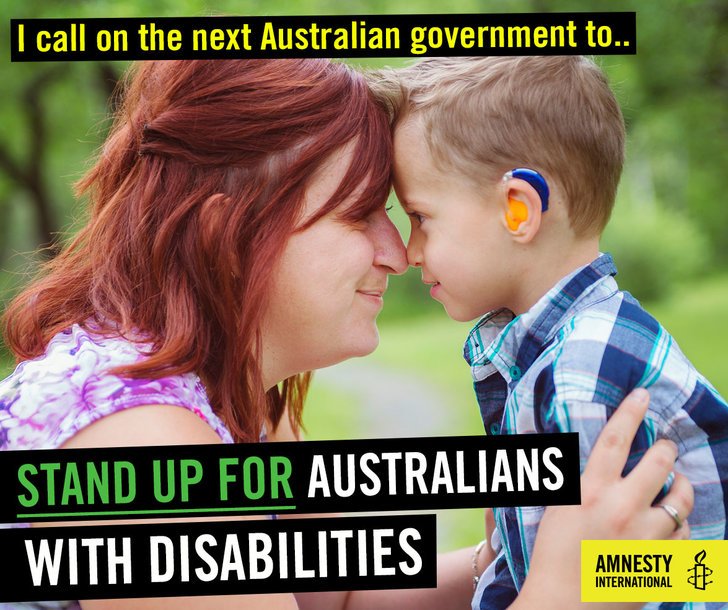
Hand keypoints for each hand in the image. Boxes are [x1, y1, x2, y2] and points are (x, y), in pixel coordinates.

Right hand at [514, 389, 693, 609]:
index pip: (614, 439)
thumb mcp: (556, 508)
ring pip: (681, 497)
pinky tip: (671, 521)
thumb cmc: (551, 555)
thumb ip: (571, 478)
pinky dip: (681, 521)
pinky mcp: (661, 560)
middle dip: (665, 448)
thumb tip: (578, 452)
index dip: (631, 412)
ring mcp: (646, 536)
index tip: (644, 394)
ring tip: (677, 482)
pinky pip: (686, 532)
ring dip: (681, 485)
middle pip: (657, 462)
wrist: (563, 606)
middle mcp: (622, 508)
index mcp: (589, 491)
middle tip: (664, 446)